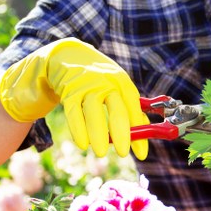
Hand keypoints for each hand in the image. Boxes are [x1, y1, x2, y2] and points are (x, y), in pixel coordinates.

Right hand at [0, 38, 147, 158]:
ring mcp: (87, 86)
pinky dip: (78, 129)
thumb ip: (130, 110)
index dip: (140, 131)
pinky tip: (83, 144)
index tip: (141, 153)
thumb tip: (143, 138)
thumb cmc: (100, 81)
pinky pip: (74, 112)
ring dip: (98, 134)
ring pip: (94, 112)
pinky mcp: (68, 91)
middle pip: (117, 109)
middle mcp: (107, 82)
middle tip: (123, 153)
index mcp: (122, 82)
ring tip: (101, 152)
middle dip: (121, 133)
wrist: (68, 58)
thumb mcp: (117, 88)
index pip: (135, 108)